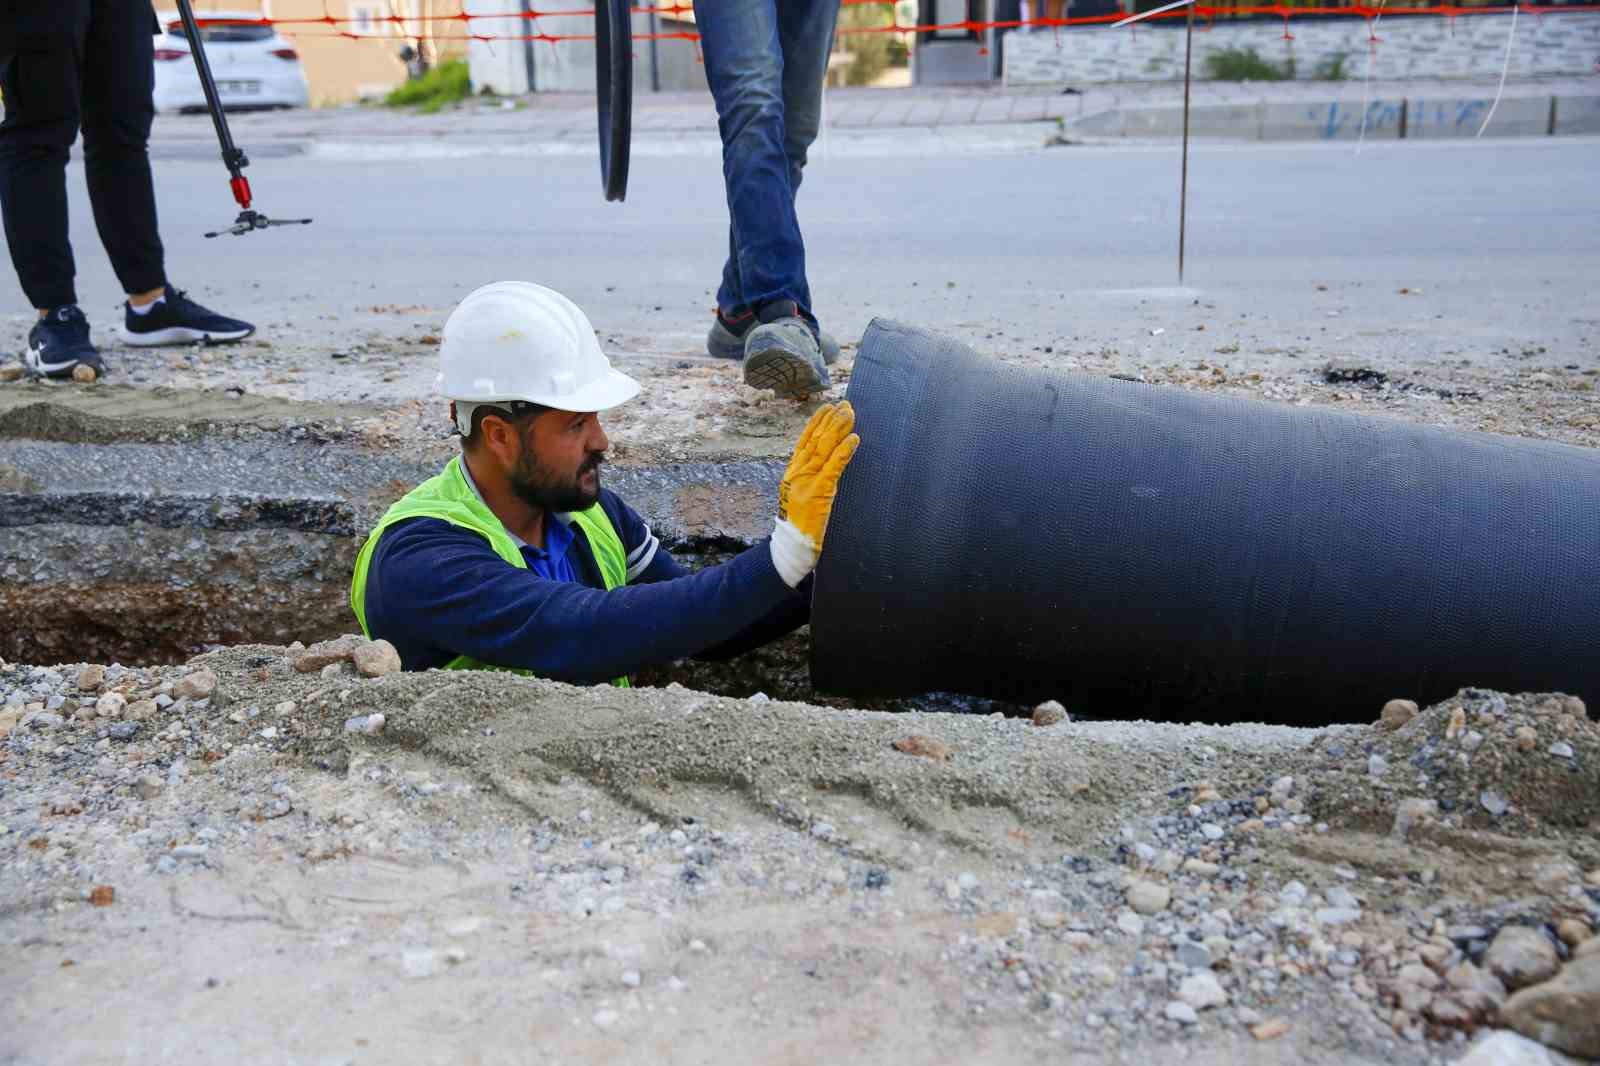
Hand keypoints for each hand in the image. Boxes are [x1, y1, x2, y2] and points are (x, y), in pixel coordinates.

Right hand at [770, 402, 859, 586]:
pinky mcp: (820, 490)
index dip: (816, 422)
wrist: (793, 542)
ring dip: (839, 428)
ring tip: (850, 414)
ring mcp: (808, 480)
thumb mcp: (802, 492)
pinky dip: (844, 450)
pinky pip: (834, 466)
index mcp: (793, 470)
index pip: (805, 439)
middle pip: (816, 439)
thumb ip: (811, 475)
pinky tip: (853, 439)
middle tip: (845, 405)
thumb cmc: (800, 520)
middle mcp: (798, 471)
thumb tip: (826, 459)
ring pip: (824, 447)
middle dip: (831, 420)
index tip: (827, 407)